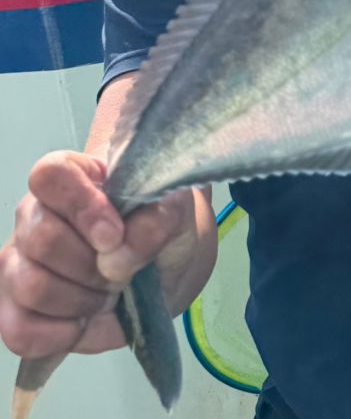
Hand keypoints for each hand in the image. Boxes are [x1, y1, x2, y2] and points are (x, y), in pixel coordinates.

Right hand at [0, 151, 197, 360]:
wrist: (161, 269)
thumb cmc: (160, 226)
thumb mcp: (177, 213)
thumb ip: (156, 220)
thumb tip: (117, 255)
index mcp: (72, 176)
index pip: (50, 175)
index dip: (81, 205)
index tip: (115, 234)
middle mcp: (34, 215)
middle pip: (41, 238)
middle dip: (91, 266)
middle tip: (122, 271)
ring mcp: (18, 263)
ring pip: (31, 286)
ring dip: (82, 299)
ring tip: (108, 294)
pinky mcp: (14, 310)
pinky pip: (19, 330)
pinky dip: (60, 333)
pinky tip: (85, 321)